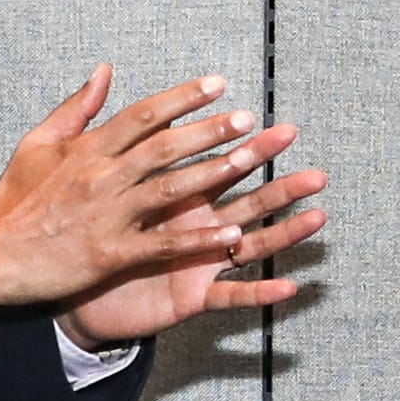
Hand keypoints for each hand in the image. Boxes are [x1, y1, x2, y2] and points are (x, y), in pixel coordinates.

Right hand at [0, 70, 292, 324]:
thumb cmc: (13, 201)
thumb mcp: (36, 145)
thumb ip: (75, 108)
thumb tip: (104, 71)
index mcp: (86, 150)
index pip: (142, 114)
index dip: (182, 97)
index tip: (217, 84)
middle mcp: (100, 177)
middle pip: (164, 147)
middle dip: (210, 130)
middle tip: (249, 118)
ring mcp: (107, 216)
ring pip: (169, 188)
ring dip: (213, 172)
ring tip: (250, 159)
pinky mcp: (110, 254)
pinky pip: (162, 245)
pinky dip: (197, 240)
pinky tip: (231, 233)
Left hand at [62, 114, 320, 350]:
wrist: (81, 296)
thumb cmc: (95, 242)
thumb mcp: (109, 191)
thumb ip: (127, 148)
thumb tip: (139, 103)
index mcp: (182, 201)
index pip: (224, 169)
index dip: (251, 150)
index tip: (280, 128)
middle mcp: (201, 230)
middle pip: (250, 204)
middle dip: (283, 188)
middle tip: (317, 172)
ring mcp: (201, 264)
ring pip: (252, 246)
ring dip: (286, 233)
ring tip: (318, 217)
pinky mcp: (192, 297)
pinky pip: (229, 296)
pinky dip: (258, 293)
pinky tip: (288, 287)